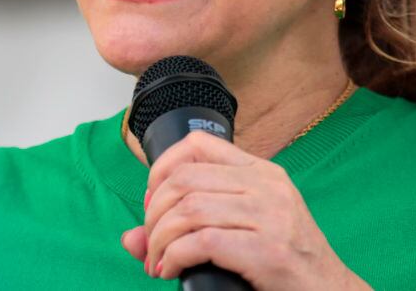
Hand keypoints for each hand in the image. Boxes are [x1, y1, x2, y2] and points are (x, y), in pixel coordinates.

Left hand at [120, 130, 370, 289]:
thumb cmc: (287, 264)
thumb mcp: (246, 230)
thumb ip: (191, 226)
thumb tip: (129, 239)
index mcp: (262, 172)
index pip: (199, 143)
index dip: (161, 168)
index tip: (152, 202)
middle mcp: (267, 186)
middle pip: (184, 178)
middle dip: (153, 213)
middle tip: (151, 243)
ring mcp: (270, 216)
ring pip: (188, 209)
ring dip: (159, 240)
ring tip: (158, 262)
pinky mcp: (268, 251)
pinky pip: (202, 242)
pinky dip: (174, 257)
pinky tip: (171, 271)